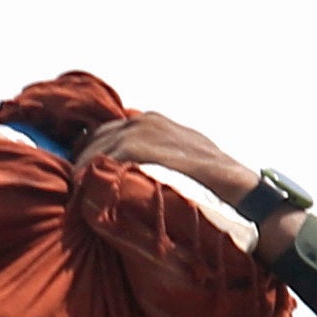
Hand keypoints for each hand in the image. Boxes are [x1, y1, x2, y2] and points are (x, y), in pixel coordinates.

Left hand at [71, 110, 258, 215]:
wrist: (239, 192)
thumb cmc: (215, 185)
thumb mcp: (184, 161)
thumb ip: (157, 160)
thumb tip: (132, 177)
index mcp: (152, 121)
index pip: (105, 132)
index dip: (91, 155)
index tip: (83, 177)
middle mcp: (143, 120)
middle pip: (93, 138)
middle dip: (82, 163)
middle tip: (77, 190)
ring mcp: (140, 131)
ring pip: (93, 149)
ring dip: (83, 173)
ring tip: (79, 197)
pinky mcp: (139, 147)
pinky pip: (101, 160)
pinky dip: (90, 177)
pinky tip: (87, 196)